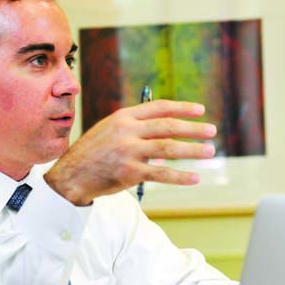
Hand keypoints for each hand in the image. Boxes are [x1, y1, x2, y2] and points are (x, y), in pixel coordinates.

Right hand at [45, 100, 215, 204]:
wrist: (71, 175)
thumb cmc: (93, 152)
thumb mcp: (110, 130)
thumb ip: (135, 126)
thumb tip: (167, 128)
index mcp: (123, 117)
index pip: (159, 108)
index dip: (182, 108)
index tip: (200, 110)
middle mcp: (127, 131)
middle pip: (168, 127)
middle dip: (193, 128)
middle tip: (212, 131)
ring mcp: (128, 152)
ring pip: (168, 149)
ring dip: (192, 150)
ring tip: (209, 151)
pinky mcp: (129, 173)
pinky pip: (161, 174)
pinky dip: (180, 176)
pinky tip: (195, 177)